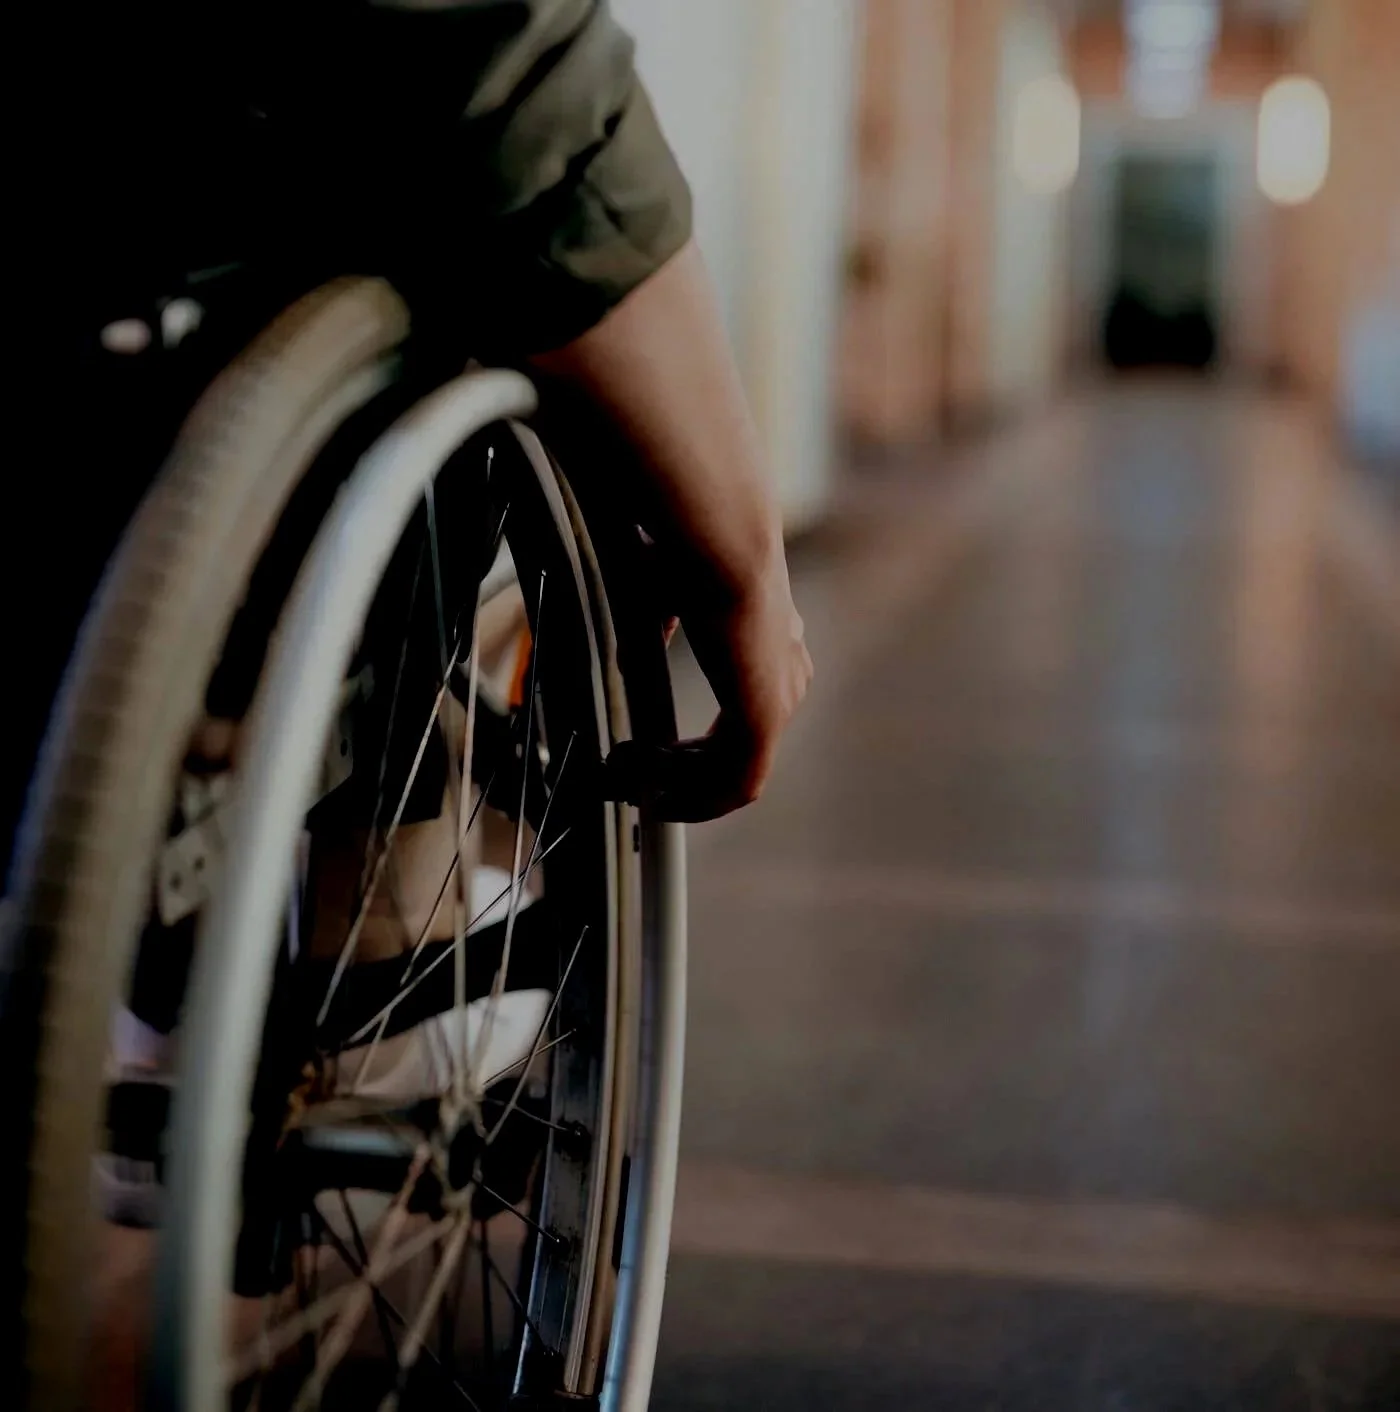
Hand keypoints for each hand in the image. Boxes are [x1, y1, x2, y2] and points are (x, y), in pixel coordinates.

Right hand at [611, 548, 811, 821]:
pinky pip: (737, 785)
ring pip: (732, 773)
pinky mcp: (766, 717)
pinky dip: (694, 799)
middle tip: (623, 775)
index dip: (689, 749)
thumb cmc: (687, 551)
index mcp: (771, 645)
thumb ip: (654, 629)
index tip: (642, 753)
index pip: (740, 718)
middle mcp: (784, 674)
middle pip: (735, 753)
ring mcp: (779, 699)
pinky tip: (656, 798)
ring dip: (678, 790)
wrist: (716, 540)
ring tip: (627, 785)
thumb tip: (632, 659)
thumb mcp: (663, 595)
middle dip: (676, 775)